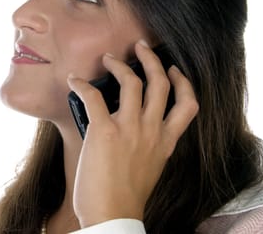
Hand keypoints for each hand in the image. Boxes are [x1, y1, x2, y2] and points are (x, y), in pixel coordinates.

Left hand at [67, 40, 198, 227]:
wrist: (113, 217)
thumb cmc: (126, 198)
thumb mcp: (150, 170)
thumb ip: (149, 147)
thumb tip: (137, 134)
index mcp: (165, 142)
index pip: (188, 106)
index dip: (184, 83)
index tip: (175, 71)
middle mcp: (152, 131)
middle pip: (160, 83)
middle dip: (152, 59)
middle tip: (141, 47)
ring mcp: (130, 129)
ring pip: (132, 82)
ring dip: (119, 64)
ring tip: (108, 58)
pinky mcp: (104, 131)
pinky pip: (93, 96)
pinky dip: (81, 85)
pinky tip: (74, 82)